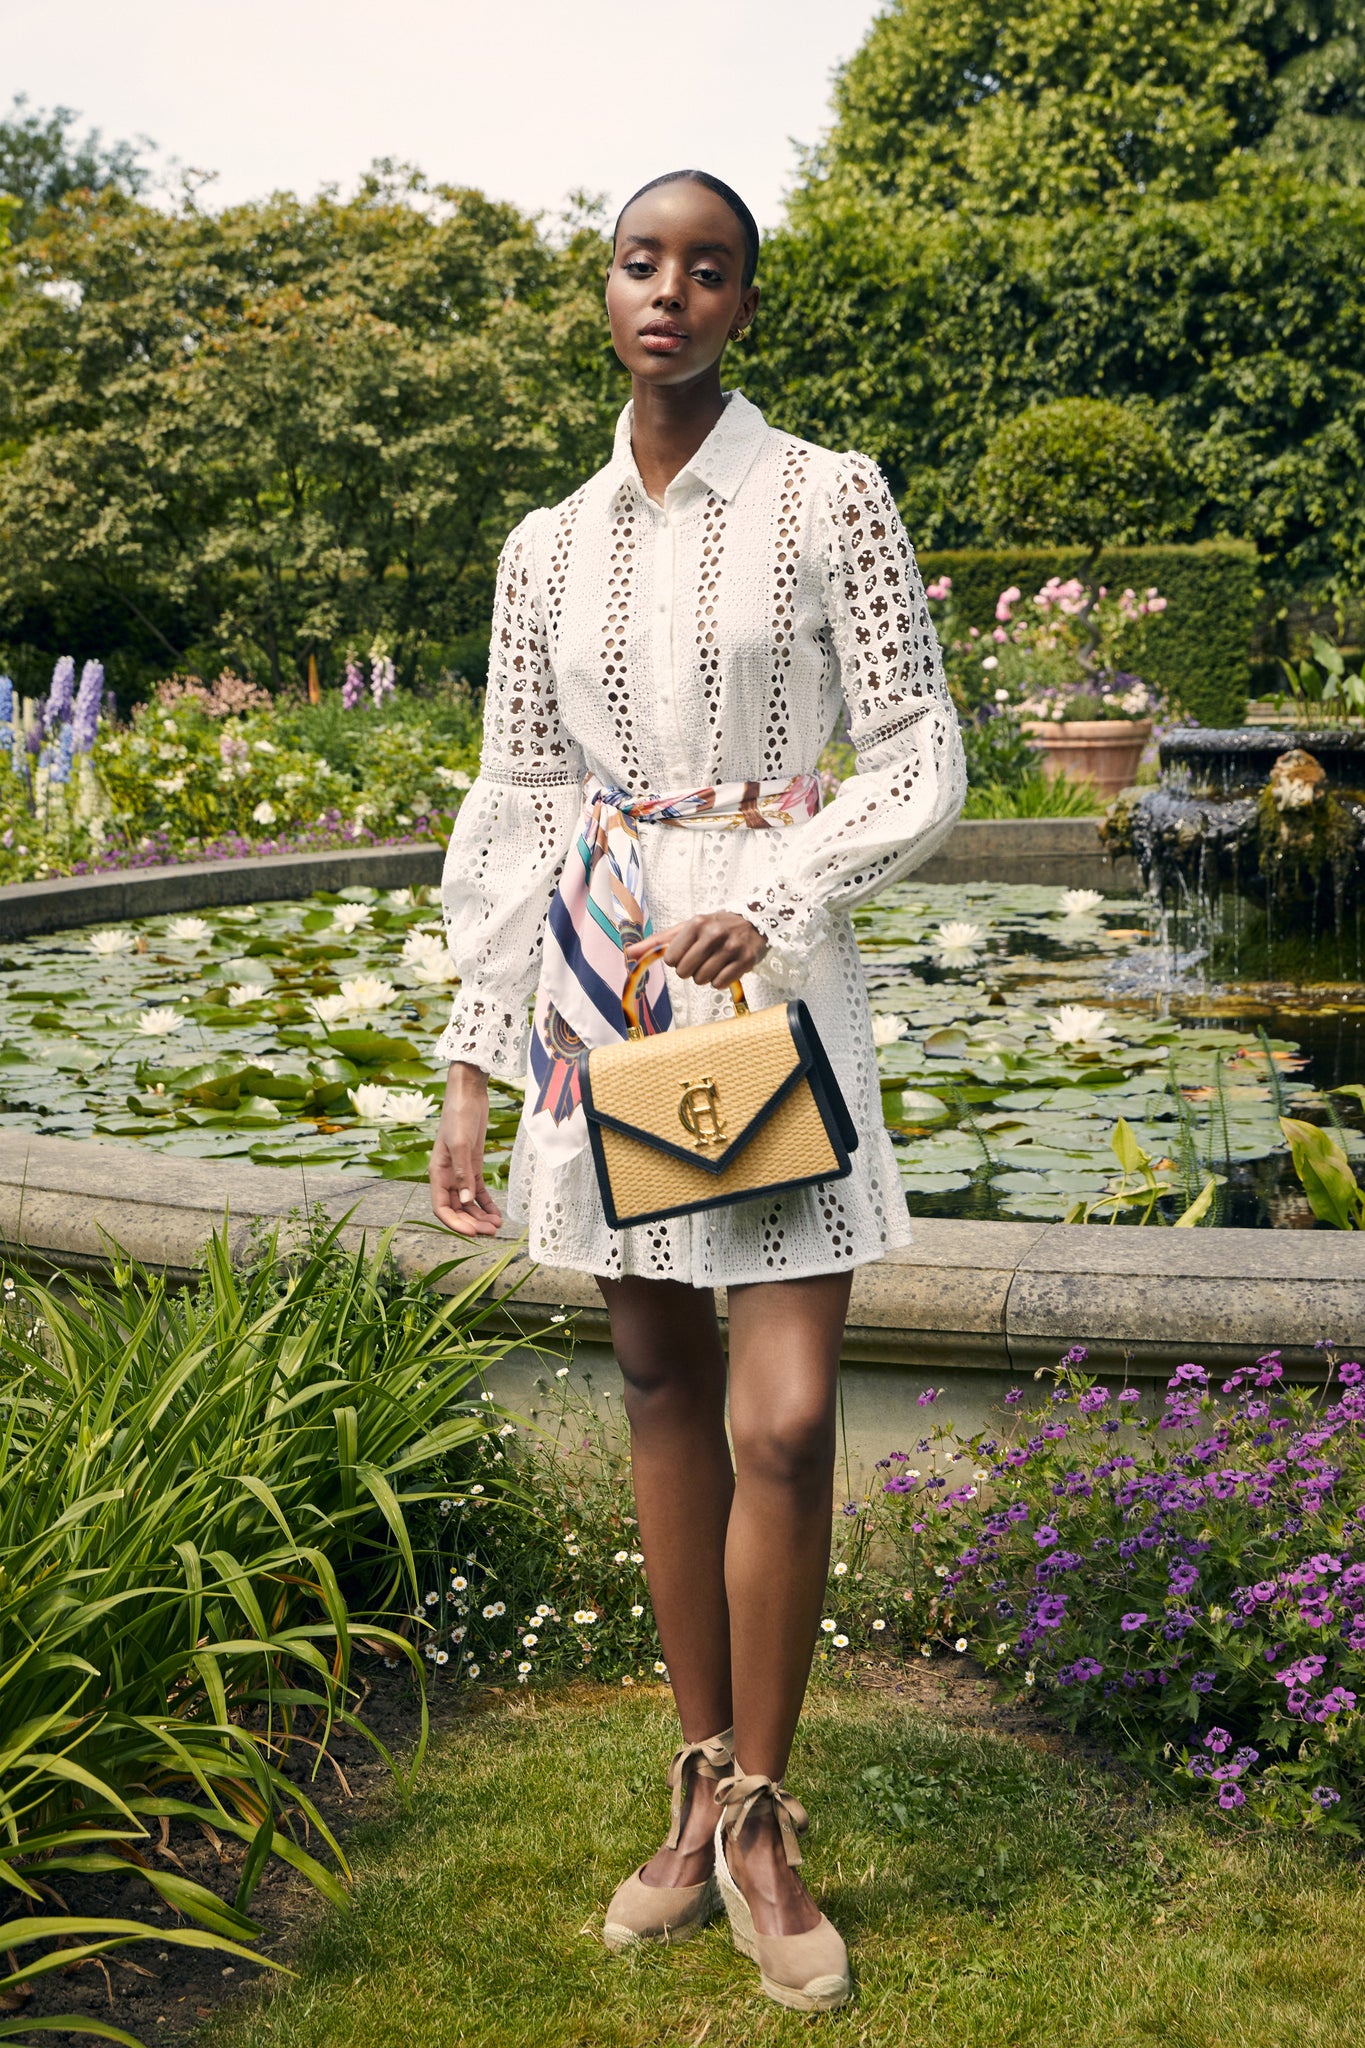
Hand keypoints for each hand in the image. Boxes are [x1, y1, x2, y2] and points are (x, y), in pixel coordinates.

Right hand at [429, 1063, 503, 1236]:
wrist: (469, 1094)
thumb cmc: (459, 1115)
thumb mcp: (460, 1144)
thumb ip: (463, 1174)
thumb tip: (465, 1201)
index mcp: (437, 1173)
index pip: (441, 1208)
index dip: (455, 1223)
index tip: (473, 1232)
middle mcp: (447, 1176)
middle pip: (457, 1209)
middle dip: (472, 1222)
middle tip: (491, 1231)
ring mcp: (461, 1172)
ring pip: (468, 1203)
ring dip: (481, 1216)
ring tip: (497, 1226)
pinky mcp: (474, 1165)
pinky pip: (478, 1191)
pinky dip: (487, 1203)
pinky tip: (497, 1214)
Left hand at [625, 912, 767, 987]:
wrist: (753, 921)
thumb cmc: (713, 927)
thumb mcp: (685, 929)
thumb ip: (657, 942)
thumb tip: (629, 953)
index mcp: (696, 924)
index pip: (671, 959)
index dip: (677, 961)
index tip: (687, 953)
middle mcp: (714, 934)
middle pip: (686, 972)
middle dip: (690, 971)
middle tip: (700, 960)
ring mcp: (732, 947)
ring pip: (703, 980)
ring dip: (705, 977)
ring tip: (714, 963)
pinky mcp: (746, 961)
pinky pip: (720, 984)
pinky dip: (719, 981)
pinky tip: (725, 968)